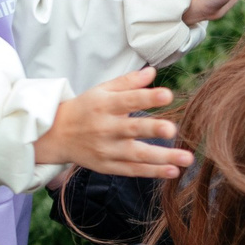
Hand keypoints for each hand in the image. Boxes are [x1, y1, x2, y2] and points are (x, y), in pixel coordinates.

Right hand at [33, 67, 190, 178]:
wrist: (57, 135)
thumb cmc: (85, 108)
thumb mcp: (102, 90)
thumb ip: (128, 82)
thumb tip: (153, 72)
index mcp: (104, 105)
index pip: (128, 99)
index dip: (147, 97)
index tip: (168, 94)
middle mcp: (105, 128)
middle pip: (132, 129)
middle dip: (152, 129)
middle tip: (172, 130)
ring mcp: (107, 150)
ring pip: (137, 155)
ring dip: (163, 158)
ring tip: (187, 159)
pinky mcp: (108, 166)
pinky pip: (133, 170)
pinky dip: (153, 172)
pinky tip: (173, 171)